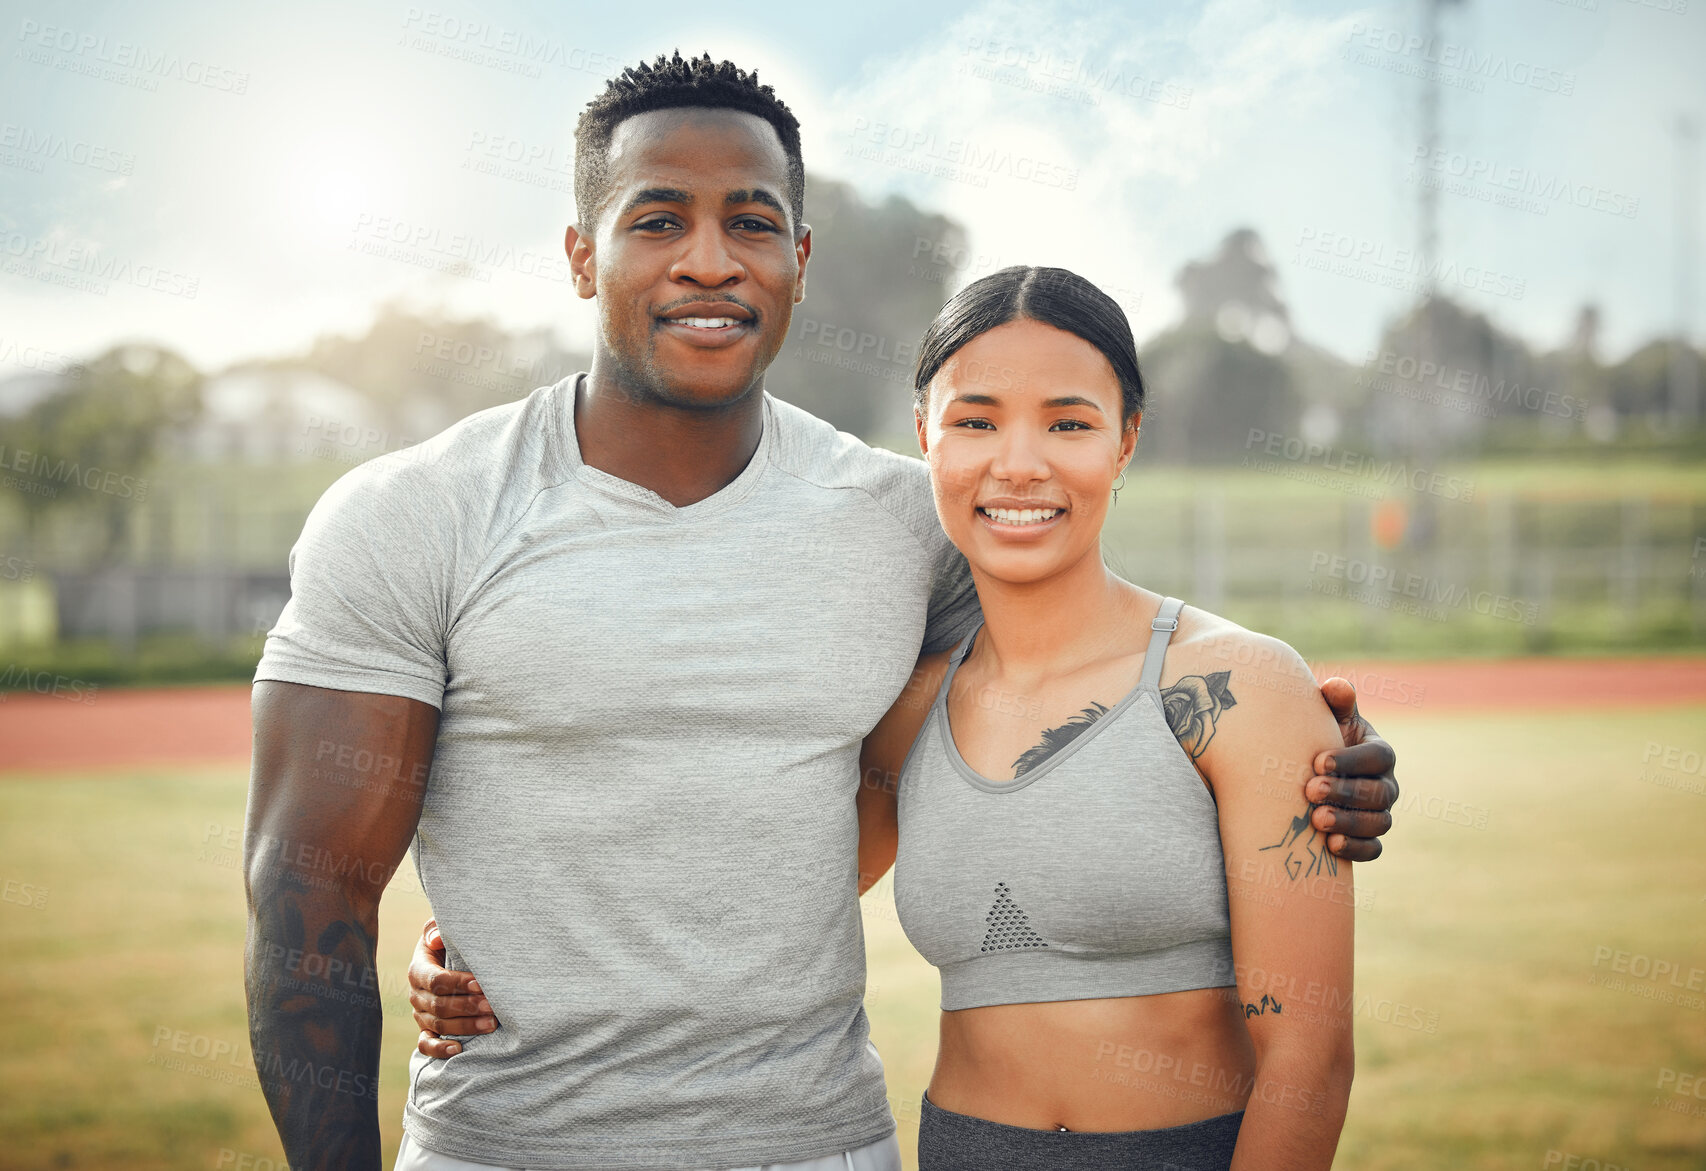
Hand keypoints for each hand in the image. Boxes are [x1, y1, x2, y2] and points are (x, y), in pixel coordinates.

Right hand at [407, 917, 497, 1057]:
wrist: (444, 961)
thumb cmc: (447, 944)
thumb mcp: (440, 932)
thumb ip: (436, 931)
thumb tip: (437, 939)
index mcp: (418, 970)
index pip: (435, 980)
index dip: (457, 983)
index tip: (480, 983)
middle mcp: (416, 995)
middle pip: (439, 1005)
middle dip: (467, 1006)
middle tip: (492, 1006)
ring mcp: (420, 1014)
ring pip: (438, 1025)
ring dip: (465, 1026)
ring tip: (491, 1024)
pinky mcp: (426, 1030)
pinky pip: (425, 1045)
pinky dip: (439, 1050)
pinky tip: (458, 1050)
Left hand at [1307, 677, 1397, 861]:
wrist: (1307, 773)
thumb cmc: (1318, 739)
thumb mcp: (1327, 717)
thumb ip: (1335, 701)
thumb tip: (1336, 687)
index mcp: (1380, 752)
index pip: (1378, 756)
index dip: (1352, 760)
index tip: (1319, 761)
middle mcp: (1387, 785)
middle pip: (1379, 793)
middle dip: (1346, 792)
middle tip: (1311, 790)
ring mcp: (1381, 814)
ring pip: (1379, 823)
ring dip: (1349, 822)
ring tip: (1317, 819)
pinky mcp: (1369, 838)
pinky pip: (1373, 849)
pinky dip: (1357, 849)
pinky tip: (1331, 845)